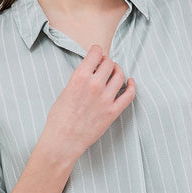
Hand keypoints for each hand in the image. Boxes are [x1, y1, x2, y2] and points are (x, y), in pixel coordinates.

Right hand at [40, 44, 135, 161]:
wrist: (63, 141)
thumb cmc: (59, 118)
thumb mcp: (65, 91)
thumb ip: (80, 78)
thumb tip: (91, 70)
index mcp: (79, 77)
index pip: (96, 53)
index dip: (97, 51)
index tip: (97, 53)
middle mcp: (95, 85)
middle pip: (109, 63)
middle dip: (107, 62)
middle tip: (105, 66)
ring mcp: (106, 99)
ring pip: (120, 76)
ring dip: (118, 72)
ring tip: (114, 74)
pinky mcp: (113, 111)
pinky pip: (129, 94)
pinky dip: (132, 86)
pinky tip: (130, 83)